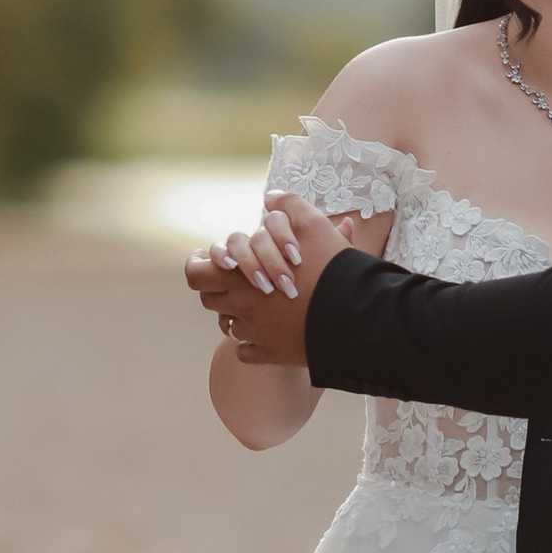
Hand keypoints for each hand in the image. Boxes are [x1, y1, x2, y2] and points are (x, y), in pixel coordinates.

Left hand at [187, 191, 353, 365]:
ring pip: (229, 326)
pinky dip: (253, 344)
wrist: (354, 315)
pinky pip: (246, 352)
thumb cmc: (332, 268)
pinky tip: (271, 334)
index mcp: (239, 275)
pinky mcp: (270, 354)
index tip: (211, 263)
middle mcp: (240, 305)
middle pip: (210, 299)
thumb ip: (289, 206)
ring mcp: (254, 333)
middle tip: (236, 282)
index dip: (199, 266)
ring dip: (237, 316)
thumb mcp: (313, 225)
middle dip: (219, 290)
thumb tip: (271, 198)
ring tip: (259, 305)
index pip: (196, 273)